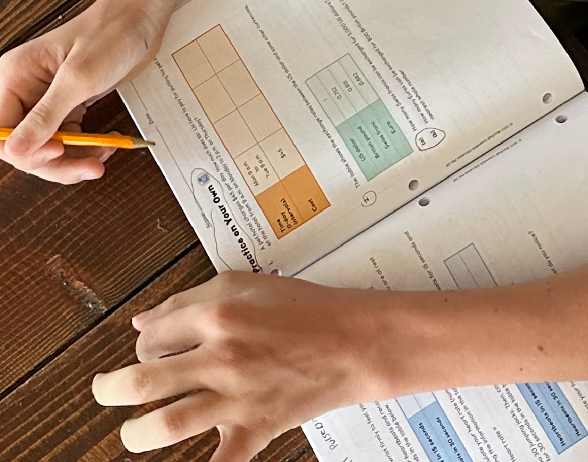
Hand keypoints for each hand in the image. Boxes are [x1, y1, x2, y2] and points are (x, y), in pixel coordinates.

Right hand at [0, 0, 171, 181]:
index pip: (2, 133)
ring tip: (105, 154)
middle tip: (92, 166)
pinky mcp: (68, 103)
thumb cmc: (112, 35)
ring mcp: (46, 98)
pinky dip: (86, 146)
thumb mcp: (80, 77)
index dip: (27, 150)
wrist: (142, 18)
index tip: (59, 151)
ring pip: (47, 146)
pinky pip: (67, 137)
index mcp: (13, 77)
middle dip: (58, 161)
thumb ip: (47, 115)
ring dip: (76, 157)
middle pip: (24, 144)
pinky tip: (108, 143)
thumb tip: (15, 150)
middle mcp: (23, 89)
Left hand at [92, 271, 386, 461]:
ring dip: (135, 434)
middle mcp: (222, 356)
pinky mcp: (255, 430)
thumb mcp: (247, 284)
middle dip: (111, 390)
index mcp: (218, 315)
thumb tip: (144, 322)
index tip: (149, 347)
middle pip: (143, 381)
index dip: (143, 342)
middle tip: (104, 391)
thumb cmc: (306, 308)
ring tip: (131, 431)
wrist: (354, 341)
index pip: (152, 334)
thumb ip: (191, 298)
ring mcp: (237, 397)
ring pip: (165, 426)